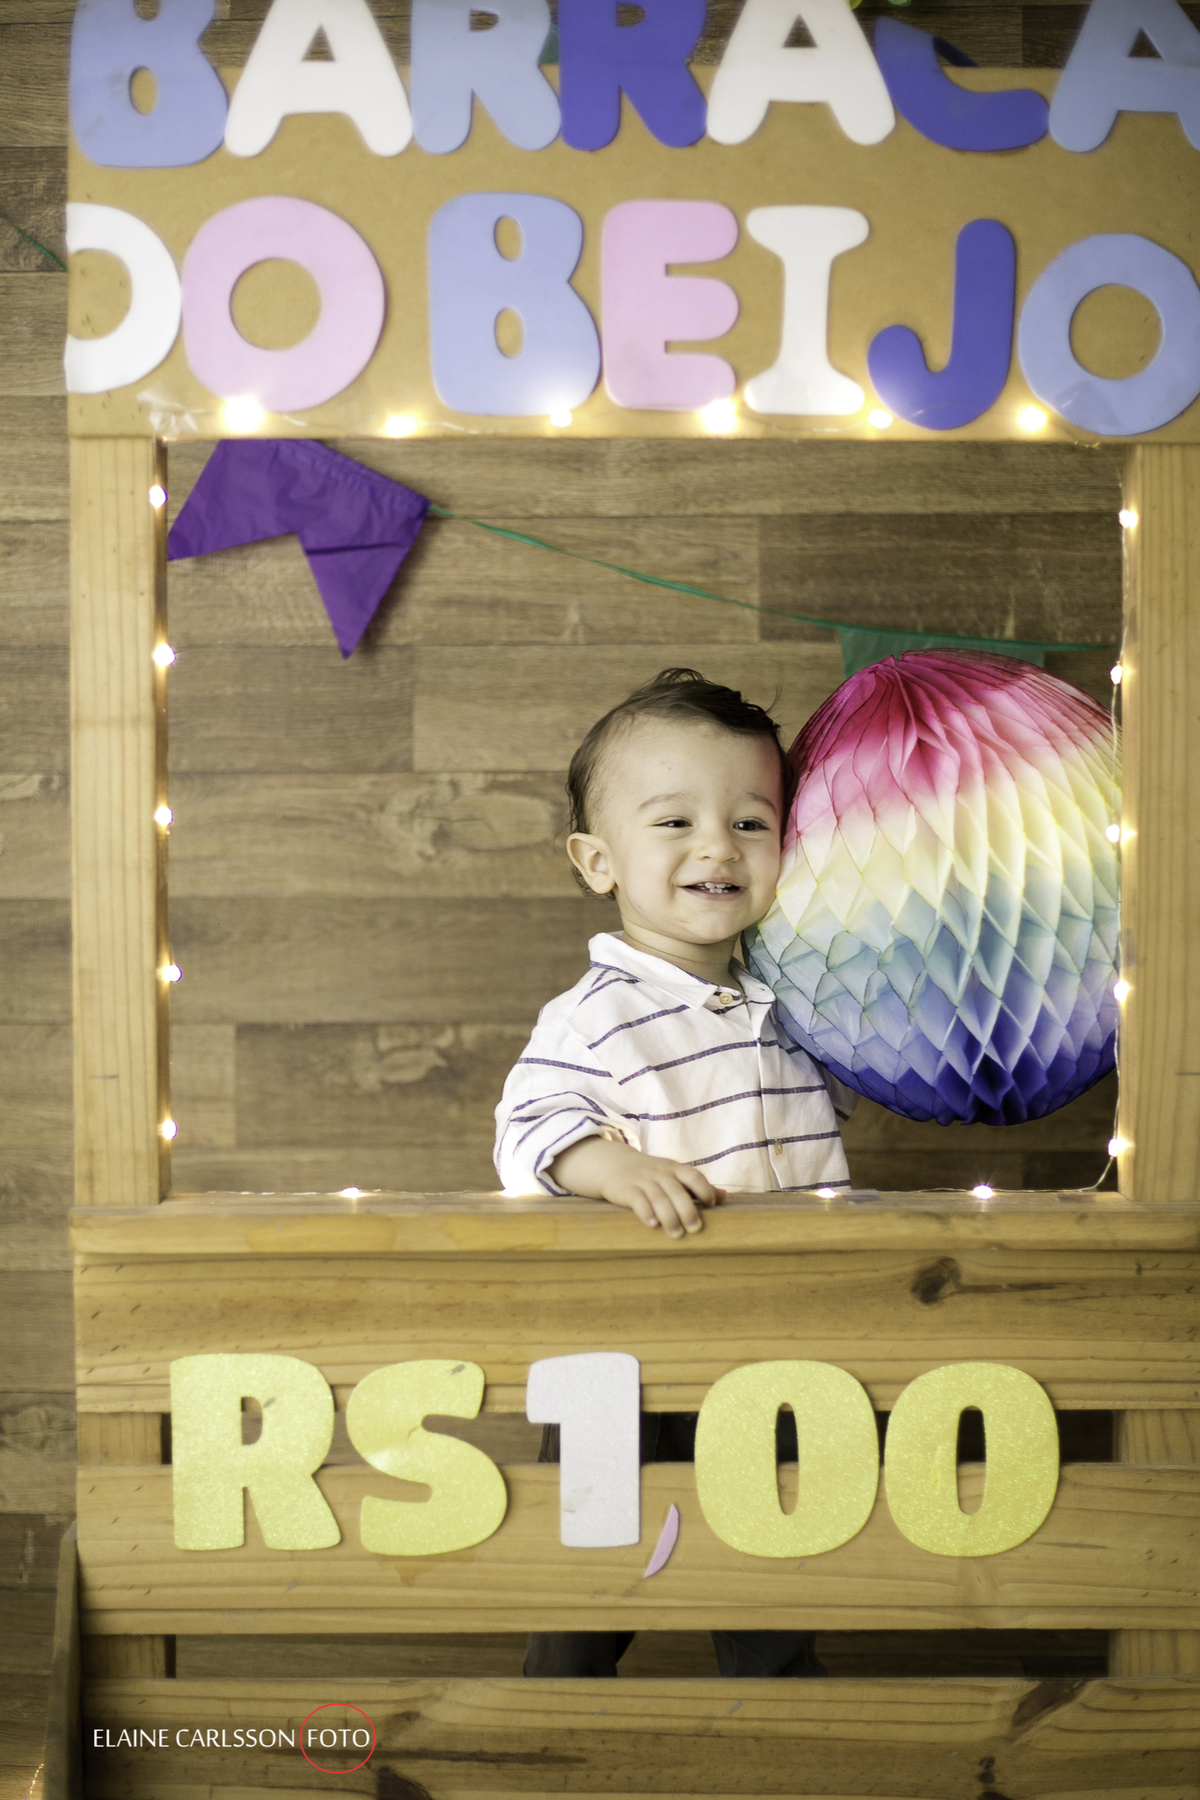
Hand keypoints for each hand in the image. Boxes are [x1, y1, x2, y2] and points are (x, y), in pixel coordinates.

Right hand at [549, 1137, 724, 1237]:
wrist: (612, 1164)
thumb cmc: (650, 1175)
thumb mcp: (674, 1175)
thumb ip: (697, 1186)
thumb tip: (725, 1197)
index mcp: (675, 1169)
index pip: (694, 1176)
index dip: (704, 1189)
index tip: (710, 1206)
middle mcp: (660, 1173)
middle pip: (677, 1190)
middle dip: (687, 1209)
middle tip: (695, 1229)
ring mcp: (642, 1180)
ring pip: (658, 1197)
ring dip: (668, 1216)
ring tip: (676, 1234)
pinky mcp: (626, 1189)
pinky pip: (637, 1199)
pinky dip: (645, 1211)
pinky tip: (652, 1224)